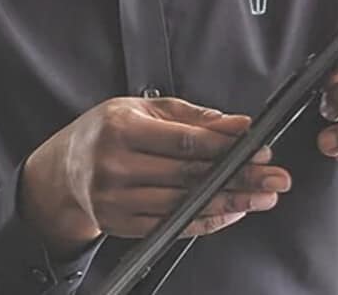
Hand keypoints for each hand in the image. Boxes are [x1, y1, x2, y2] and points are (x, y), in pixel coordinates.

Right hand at [22, 97, 291, 251]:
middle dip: (239, 177)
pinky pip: (171, 225)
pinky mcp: (120, 224)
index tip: (258, 147)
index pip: (184, 140)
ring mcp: (116, 199)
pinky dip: (205, 221)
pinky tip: (230, 212)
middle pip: (189, 175)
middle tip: (274, 177)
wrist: (63, 172)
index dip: (226, 146)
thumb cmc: (105, 134)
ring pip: (184, 204)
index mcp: (120, 129)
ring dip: (230, 202)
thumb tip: (237, 125)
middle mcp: (115, 165)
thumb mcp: (142, 111)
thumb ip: (191, 117)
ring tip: (261, 197)